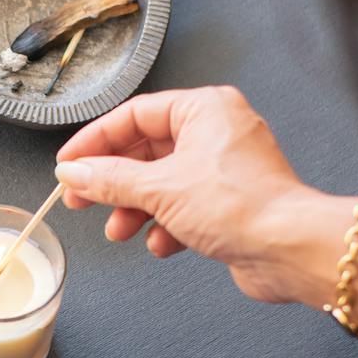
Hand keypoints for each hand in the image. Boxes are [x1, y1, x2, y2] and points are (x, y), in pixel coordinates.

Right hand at [55, 86, 347, 304]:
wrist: (289, 249)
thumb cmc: (242, 206)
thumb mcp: (159, 188)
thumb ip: (109, 180)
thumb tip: (74, 173)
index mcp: (205, 109)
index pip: (134, 116)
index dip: (95, 142)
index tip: (68, 164)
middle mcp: (217, 132)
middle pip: (145, 151)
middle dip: (113, 182)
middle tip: (81, 199)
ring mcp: (224, 169)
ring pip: (162, 183)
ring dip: (136, 209)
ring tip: (119, 229)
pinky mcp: (230, 203)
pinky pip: (184, 207)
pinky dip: (166, 226)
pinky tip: (160, 243)